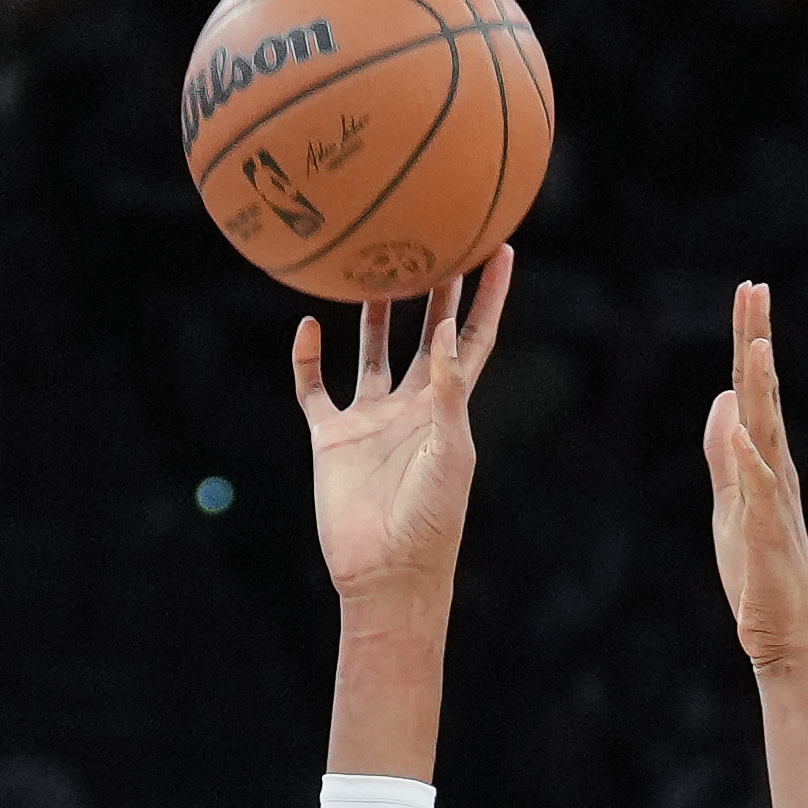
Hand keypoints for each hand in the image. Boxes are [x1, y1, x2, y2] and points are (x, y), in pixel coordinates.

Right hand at [292, 245, 510, 606]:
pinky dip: (306, 360)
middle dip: (433, 287)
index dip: (488, 297)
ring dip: (372, 313)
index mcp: (449, 408)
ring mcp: (371, 420)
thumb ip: (449, 392)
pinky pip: (315, 389)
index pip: (474, 339)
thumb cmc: (430, 522)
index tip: (501, 250)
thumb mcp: (449, 452)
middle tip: (435, 234)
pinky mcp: (332, 438)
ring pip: (372, 351)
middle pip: (425, 333)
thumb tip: (448, 331)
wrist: (386, 573)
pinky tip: (307, 327)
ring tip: (371, 263)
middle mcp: (412, 406)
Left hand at [697, 277, 807, 675]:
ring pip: (767, 429)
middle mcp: (776, 467)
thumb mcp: (729, 502)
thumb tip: (720, 399)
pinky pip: (759, 487)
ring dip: (762, 386)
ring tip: (757, 342)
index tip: (749, 290)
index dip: (750, 339)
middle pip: (763, 393)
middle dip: (757, 339)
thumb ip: (723, 453)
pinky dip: (749, 456)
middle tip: (755, 288)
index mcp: (765, 459)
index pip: (754, 388)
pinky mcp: (767, 531)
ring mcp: (775, 497)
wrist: (785, 637)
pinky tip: (739, 426)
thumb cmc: (758, 573)